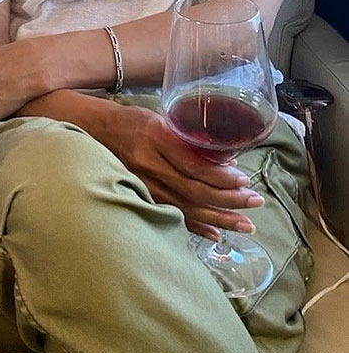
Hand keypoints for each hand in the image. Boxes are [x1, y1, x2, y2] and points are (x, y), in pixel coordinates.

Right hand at [101, 102, 263, 239]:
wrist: (96, 132)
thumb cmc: (132, 121)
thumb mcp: (161, 119)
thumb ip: (188, 138)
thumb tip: (225, 159)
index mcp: (156, 138)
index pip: (194, 164)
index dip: (222, 176)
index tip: (245, 180)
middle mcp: (149, 164)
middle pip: (195, 190)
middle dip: (229, 199)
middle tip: (255, 202)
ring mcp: (143, 184)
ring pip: (187, 208)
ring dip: (219, 219)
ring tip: (245, 225)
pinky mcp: (141, 197)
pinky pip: (171, 216)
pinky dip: (196, 228)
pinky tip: (216, 234)